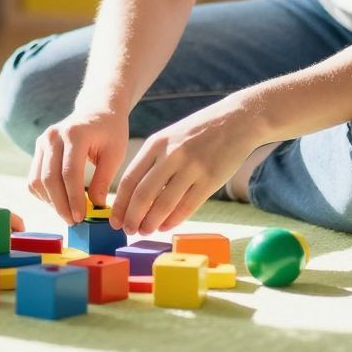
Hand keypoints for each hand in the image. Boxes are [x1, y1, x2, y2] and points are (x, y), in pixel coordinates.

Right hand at [27, 108, 132, 225]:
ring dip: (51, 202)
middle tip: (73, 221)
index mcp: (74, 134)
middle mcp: (53, 136)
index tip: (81, 217)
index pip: (69, 173)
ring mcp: (42, 141)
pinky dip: (44, 194)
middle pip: (49, 179)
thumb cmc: (110, 132)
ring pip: (37, 181)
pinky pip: (34, 178)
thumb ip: (104, 180)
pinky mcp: (38, 149)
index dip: (74, 199)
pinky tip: (60, 201)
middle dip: (60, 205)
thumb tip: (95, 208)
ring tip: (68, 213)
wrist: (96, 110)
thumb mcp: (115, 154)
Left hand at [112, 102, 261, 234]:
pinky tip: (166, 226)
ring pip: (164, 204)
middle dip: (132, 218)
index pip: (129, 180)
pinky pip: (187, 206)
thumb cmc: (200, 132)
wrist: (237, 119)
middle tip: (128, 230)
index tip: (114, 219)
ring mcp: (192, 167)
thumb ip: (153, 161)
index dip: (119, 205)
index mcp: (156, 143)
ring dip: (151, 223)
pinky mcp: (211, 179)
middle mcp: (171, 155)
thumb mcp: (170, 137)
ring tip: (145, 231)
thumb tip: (134, 196)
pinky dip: (173, 220)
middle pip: (143, 195)